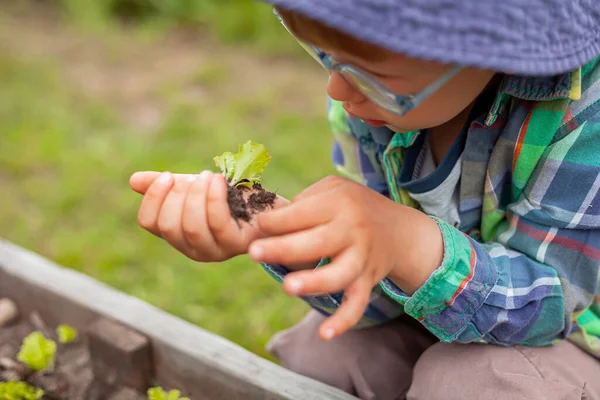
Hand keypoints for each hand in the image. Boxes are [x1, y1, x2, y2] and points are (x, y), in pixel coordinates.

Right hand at [130, 170, 288, 261]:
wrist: (271, 203)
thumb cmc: (232, 195)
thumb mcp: (196, 187)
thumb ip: (167, 185)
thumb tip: (133, 181)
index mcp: (178, 235)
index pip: (149, 223)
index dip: (153, 197)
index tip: (168, 176)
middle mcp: (193, 248)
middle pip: (169, 225)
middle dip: (178, 195)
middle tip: (195, 177)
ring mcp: (216, 250)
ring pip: (191, 226)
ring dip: (197, 195)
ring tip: (208, 176)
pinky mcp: (237, 245)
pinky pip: (218, 223)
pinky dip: (214, 197)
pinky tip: (218, 180)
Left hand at [247, 175, 442, 340]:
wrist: (399, 229)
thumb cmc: (354, 206)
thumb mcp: (334, 188)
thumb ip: (304, 200)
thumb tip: (268, 222)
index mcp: (339, 203)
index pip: (303, 212)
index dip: (276, 220)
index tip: (258, 226)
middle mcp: (352, 230)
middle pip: (317, 242)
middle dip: (284, 248)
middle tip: (253, 252)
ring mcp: (361, 258)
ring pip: (339, 274)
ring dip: (314, 282)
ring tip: (289, 286)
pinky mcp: (368, 281)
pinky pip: (357, 303)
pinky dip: (344, 320)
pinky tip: (325, 334)